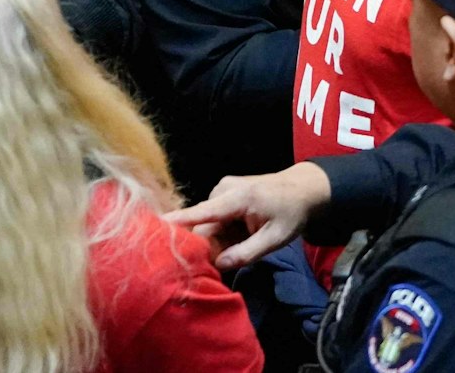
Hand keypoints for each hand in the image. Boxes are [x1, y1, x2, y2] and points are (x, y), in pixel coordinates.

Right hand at [167, 162, 330, 270]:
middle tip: (218, 265)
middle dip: (206, 246)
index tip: (150, 228)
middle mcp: (224, 190)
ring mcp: (222, 190)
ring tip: (239, 247)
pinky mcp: (223, 194)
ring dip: (216, 241)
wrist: (304, 188)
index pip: (200, 212)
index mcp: (237, 198)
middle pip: (202, 225)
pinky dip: (221, 232)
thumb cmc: (292, 212)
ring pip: (208, 224)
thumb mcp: (275, 238)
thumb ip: (247, 253)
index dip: (176, 222)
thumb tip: (218, 264)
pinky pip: (214, 218)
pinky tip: (237, 239)